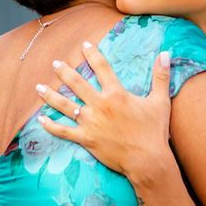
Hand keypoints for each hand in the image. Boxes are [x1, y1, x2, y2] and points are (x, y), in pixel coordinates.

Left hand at [37, 42, 172, 180]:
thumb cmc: (154, 131)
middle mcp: (100, 105)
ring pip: (64, 105)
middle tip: (55, 63)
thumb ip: (161, 76)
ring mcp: (90, 122)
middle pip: (77, 83)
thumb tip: (166, 54)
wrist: (147, 160)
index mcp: (116, 94)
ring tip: (39, 86)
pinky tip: (40, 119)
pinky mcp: (86, 139)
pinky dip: (50, 126)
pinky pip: (63, 131)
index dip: (92, 54)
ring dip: (50, 95)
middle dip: (64, 71)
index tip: (84, 45)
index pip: (102, 68)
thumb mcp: (160, 101)